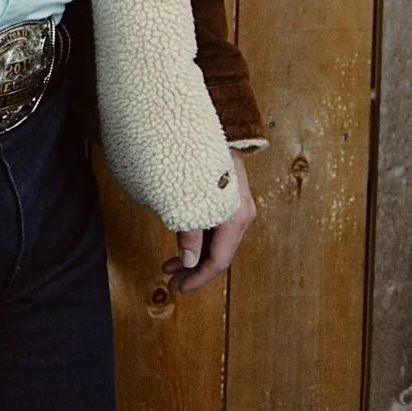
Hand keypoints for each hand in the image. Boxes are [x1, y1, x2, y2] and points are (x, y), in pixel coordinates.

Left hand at [162, 150, 252, 294]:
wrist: (217, 123)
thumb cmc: (198, 155)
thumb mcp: (188, 196)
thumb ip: (189, 231)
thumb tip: (188, 263)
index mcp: (236, 216)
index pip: (219, 261)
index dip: (198, 279)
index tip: (177, 288)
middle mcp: (241, 213)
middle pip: (219, 254)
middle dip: (194, 271)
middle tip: (171, 283)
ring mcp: (236, 206)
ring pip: (216, 242)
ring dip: (194, 257)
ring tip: (170, 267)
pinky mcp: (227, 197)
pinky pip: (215, 228)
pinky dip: (198, 239)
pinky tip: (181, 245)